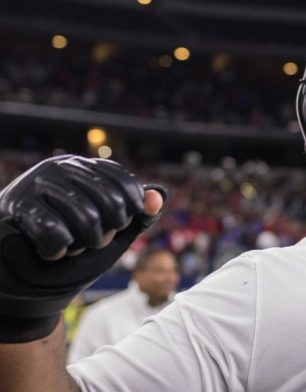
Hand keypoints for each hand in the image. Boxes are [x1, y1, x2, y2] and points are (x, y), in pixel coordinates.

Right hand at [0, 155, 166, 342]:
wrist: (21, 269)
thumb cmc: (72, 242)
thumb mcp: (113, 229)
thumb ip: (140, 214)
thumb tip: (159, 197)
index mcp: (85, 167)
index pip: (126, 184)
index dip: (131, 212)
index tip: (120, 226)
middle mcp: (61, 168)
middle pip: (111, 202)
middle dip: (108, 232)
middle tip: (94, 242)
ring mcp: (36, 183)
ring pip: (86, 218)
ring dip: (84, 244)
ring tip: (73, 247)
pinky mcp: (16, 206)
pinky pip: (55, 232)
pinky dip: (59, 251)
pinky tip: (52, 252)